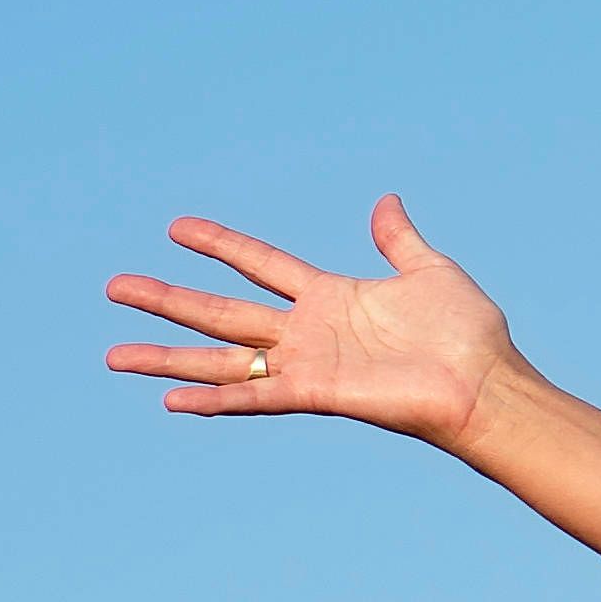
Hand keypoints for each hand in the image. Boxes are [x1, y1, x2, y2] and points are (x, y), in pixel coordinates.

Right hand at [102, 197, 514, 443]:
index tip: (176, 228)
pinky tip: (171, 399)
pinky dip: (215, 400)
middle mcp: (308, 333)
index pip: (260, 264)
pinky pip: (255, 398)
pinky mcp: (317, 394)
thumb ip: (399, 241)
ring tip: (113, 354)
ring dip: (167, 356)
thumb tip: (386, 201)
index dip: (220, 245)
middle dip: (167, 300)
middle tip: (114, 287)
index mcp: (330, 298)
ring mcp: (307, 365)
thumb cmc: (468, 335)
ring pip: (222, 359)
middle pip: (221, 312)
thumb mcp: (430, 271)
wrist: (486, 383)